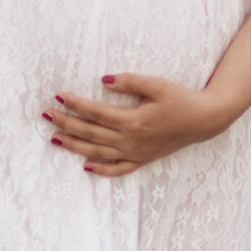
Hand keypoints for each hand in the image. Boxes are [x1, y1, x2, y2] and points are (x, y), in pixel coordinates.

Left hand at [44, 73, 228, 176]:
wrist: (204, 120)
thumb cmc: (181, 99)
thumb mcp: (157, 84)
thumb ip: (130, 81)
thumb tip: (104, 80)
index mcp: (132, 121)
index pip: (95, 113)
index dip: (75, 104)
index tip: (58, 95)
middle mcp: (130, 140)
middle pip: (91, 133)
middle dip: (66, 124)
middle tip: (46, 115)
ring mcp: (136, 153)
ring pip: (98, 153)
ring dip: (74, 146)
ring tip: (54, 139)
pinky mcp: (143, 159)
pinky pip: (118, 169)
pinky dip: (101, 170)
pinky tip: (86, 166)